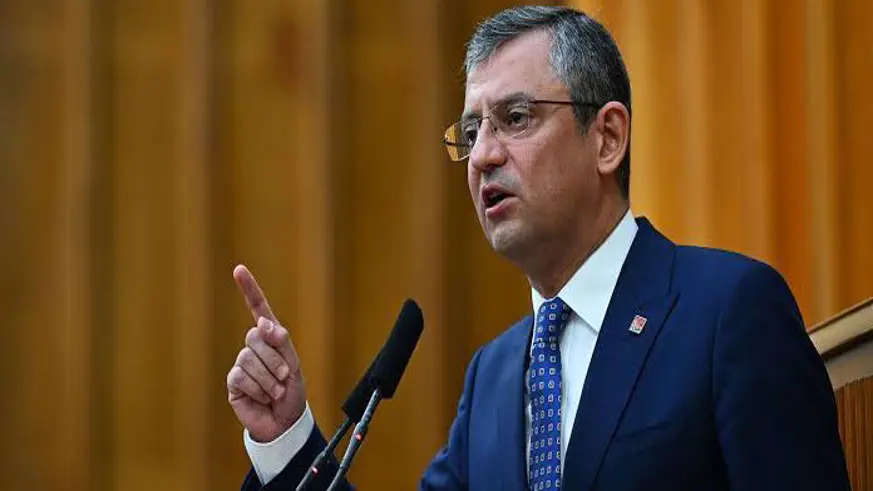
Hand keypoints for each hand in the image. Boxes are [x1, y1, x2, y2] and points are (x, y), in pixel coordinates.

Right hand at [226, 264, 306, 442]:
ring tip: (275, 391)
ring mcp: (242, 363)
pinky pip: (242, 377)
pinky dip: (257, 389)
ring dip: (268, 379)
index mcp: (271, 338)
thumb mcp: (293, 363)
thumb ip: (281, 341)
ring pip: (249, 359)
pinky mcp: (234, 381)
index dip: (249, 289)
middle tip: (284, 376)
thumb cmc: (292, 392)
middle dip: (274, 358)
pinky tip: (261, 397)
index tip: (239, 270)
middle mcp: (254, 347)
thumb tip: (263, 324)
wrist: (284, 422)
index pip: (258, 309)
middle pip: (255, 337)